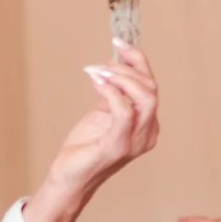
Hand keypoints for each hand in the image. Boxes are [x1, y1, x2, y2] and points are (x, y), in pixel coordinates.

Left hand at [22, 43, 159, 221]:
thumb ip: (112, 93)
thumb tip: (112, 65)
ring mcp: (135, 141)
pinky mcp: (117, 147)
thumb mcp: (102, 113)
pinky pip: (124, 112)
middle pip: (151, 89)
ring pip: (145, 98)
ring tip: (99, 71)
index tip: (119, 43)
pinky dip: (111, 92)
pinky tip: (97, 82)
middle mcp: (147, 133)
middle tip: (102, 63)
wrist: (69, 178)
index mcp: (147, 124)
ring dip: (121, 77)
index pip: (151, 85)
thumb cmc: (85, 148)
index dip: (138, 61)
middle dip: (127, 68)